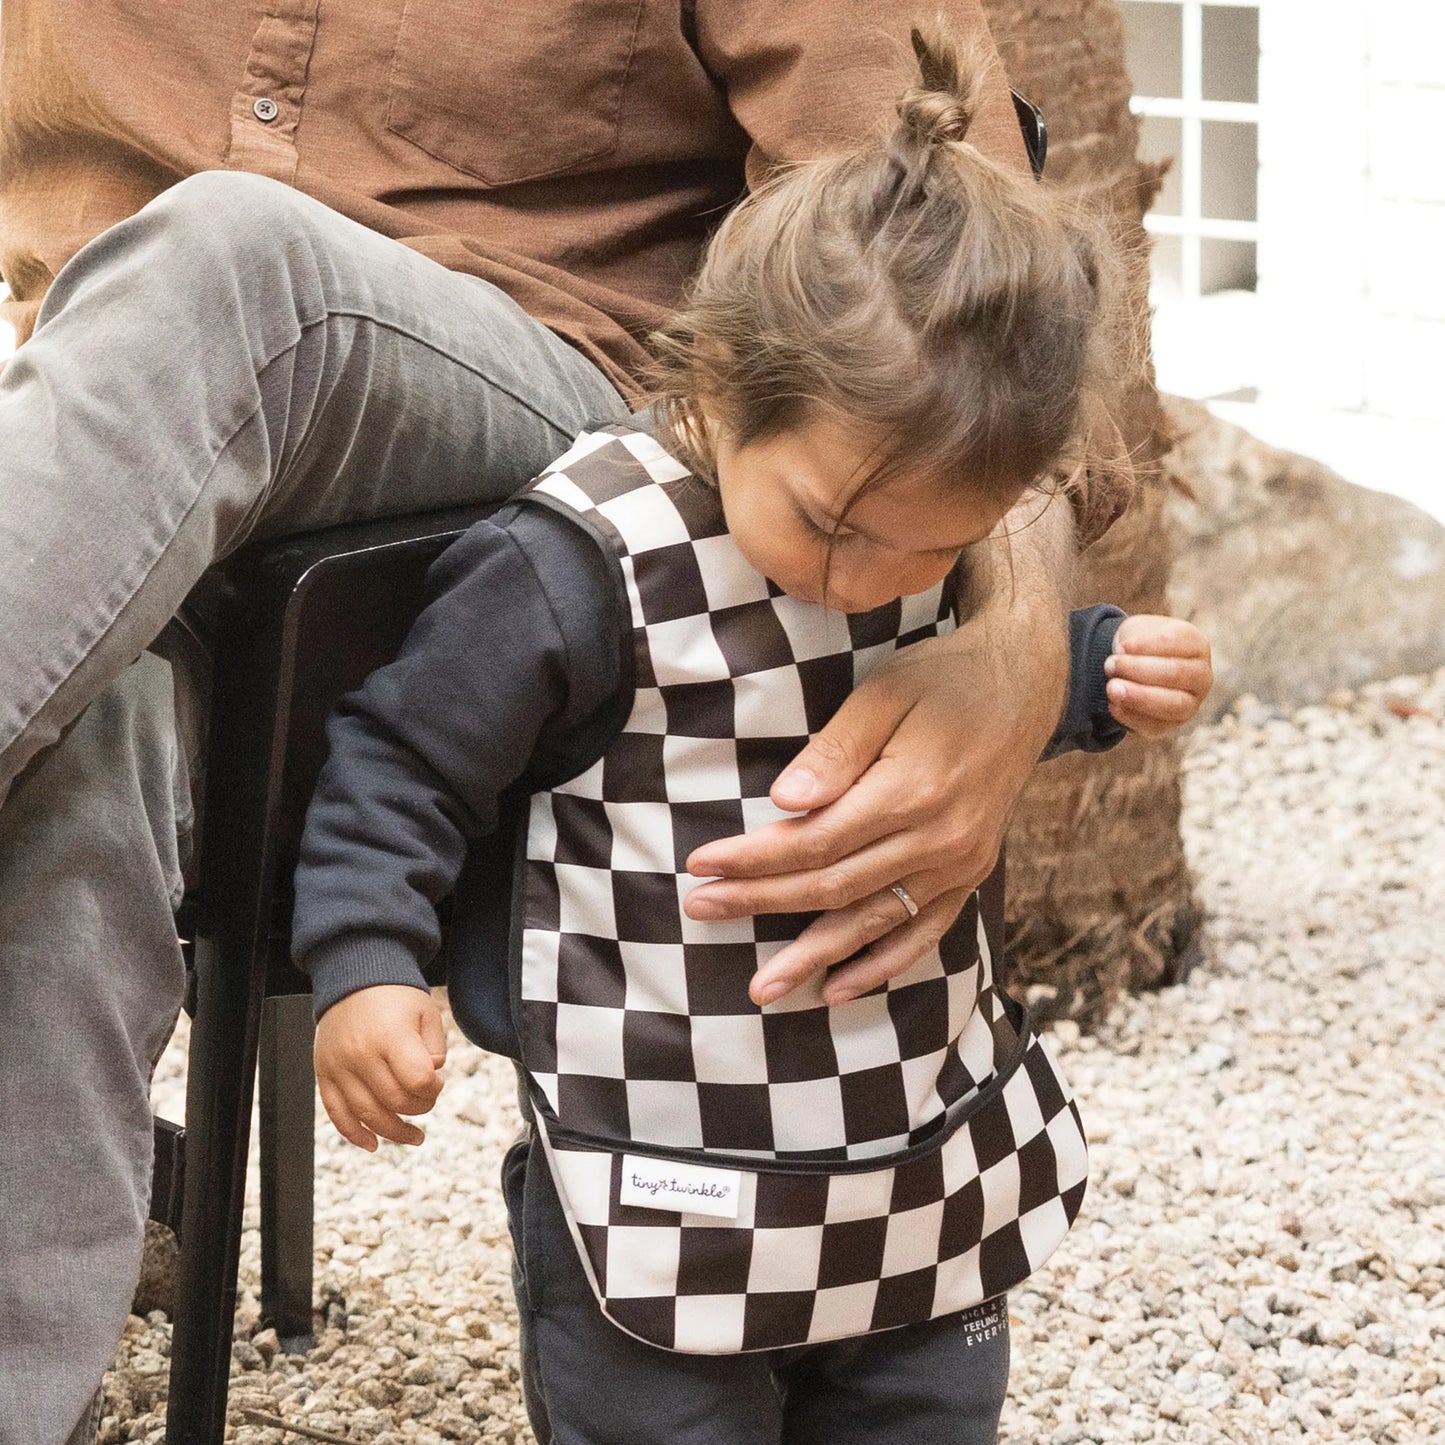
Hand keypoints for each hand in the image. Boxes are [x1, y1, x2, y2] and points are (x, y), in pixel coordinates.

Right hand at [314, 985, 446, 1150]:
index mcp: (390, 1036)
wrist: (352, 979)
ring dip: (394, 1132)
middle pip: (394, 1102)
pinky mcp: (324, 1074)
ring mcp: (339, 1066)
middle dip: (419, 1108)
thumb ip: (435, 1048)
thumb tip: (432, 1078)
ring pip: (367, 1115)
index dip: (434, 1088)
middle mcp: (361, 1054)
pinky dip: (355, 1134)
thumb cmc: (395, 997)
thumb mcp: (425, 1012)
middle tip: (427, 1100)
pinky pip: (337, 1114)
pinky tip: (374, 1144)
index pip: (417, 1081)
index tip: (438, 1081)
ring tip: (415, 1137)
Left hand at [685, 625, 1065, 1006]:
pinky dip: (881, 966)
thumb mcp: (884, 694)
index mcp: (912, 791)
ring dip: (814, 957)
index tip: (701, 865)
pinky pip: (923, 934)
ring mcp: (959, 865)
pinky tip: (838, 989)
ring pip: (873, 922)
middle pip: (833, 886)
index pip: (814, 841)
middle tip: (700, 910)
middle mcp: (939, 840)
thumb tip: (784, 802)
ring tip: (763, 987)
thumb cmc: (943, 680)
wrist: (1023, 688)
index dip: (754, 858)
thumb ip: (834, 753)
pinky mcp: (970, 876)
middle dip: (761, 902)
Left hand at [1104, 614, 1212, 735]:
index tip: (1121, 647)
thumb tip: (1124, 653)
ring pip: (1173, 704)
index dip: (1147, 645)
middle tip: (1109, 665)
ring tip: (1112, 688)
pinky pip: (1156, 726)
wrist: (1135, 668)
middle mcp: (1201, 675)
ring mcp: (1191, 703)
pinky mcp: (1172, 724)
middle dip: (1139, 670)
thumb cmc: (1141, 646)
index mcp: (1196, 645)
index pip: (1177, 642)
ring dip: (1139, 697)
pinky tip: (1113, 705)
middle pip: (1176, 673)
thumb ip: (1136, 640)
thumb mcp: (1139, 631)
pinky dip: (1132, 716)